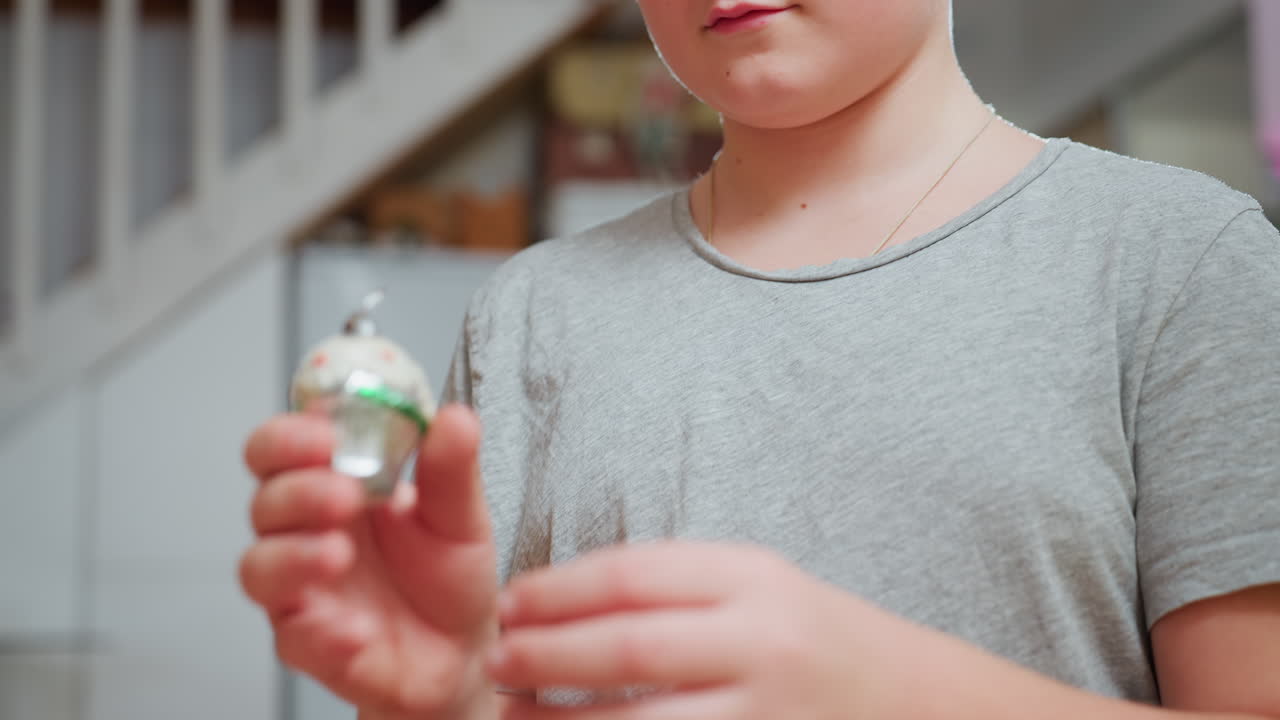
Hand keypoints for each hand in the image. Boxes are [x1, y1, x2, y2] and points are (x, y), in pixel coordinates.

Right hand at [239, 405, 500, 718]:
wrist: (462, 650)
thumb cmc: (447, 575)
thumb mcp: (461, 514)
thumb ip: (451, 467)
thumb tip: (454, 419)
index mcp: (338, 483)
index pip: (286, 445)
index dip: (291, 433)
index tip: (325, 430)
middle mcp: (308, 532)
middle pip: (266, 500)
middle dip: (298, 490)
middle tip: (344, 494)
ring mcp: (303, 588)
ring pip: (259, 566)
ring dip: (294, 556)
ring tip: (339, 554)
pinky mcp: (309, 643)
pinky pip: (296, 637)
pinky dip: (323, 632)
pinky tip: (357, 629)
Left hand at [488, 542, 926, 719]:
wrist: (915, 703)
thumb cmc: (812, 640)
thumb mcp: (756, 587)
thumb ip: (673, 587)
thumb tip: (560, 600)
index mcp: (753, 579)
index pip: (633, 574)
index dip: (557, 590)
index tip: (508, 602)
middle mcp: (762, 644)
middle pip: (628, 647)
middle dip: (547, 655)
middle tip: (495, 661)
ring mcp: (764, 715)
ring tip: (512, 716)